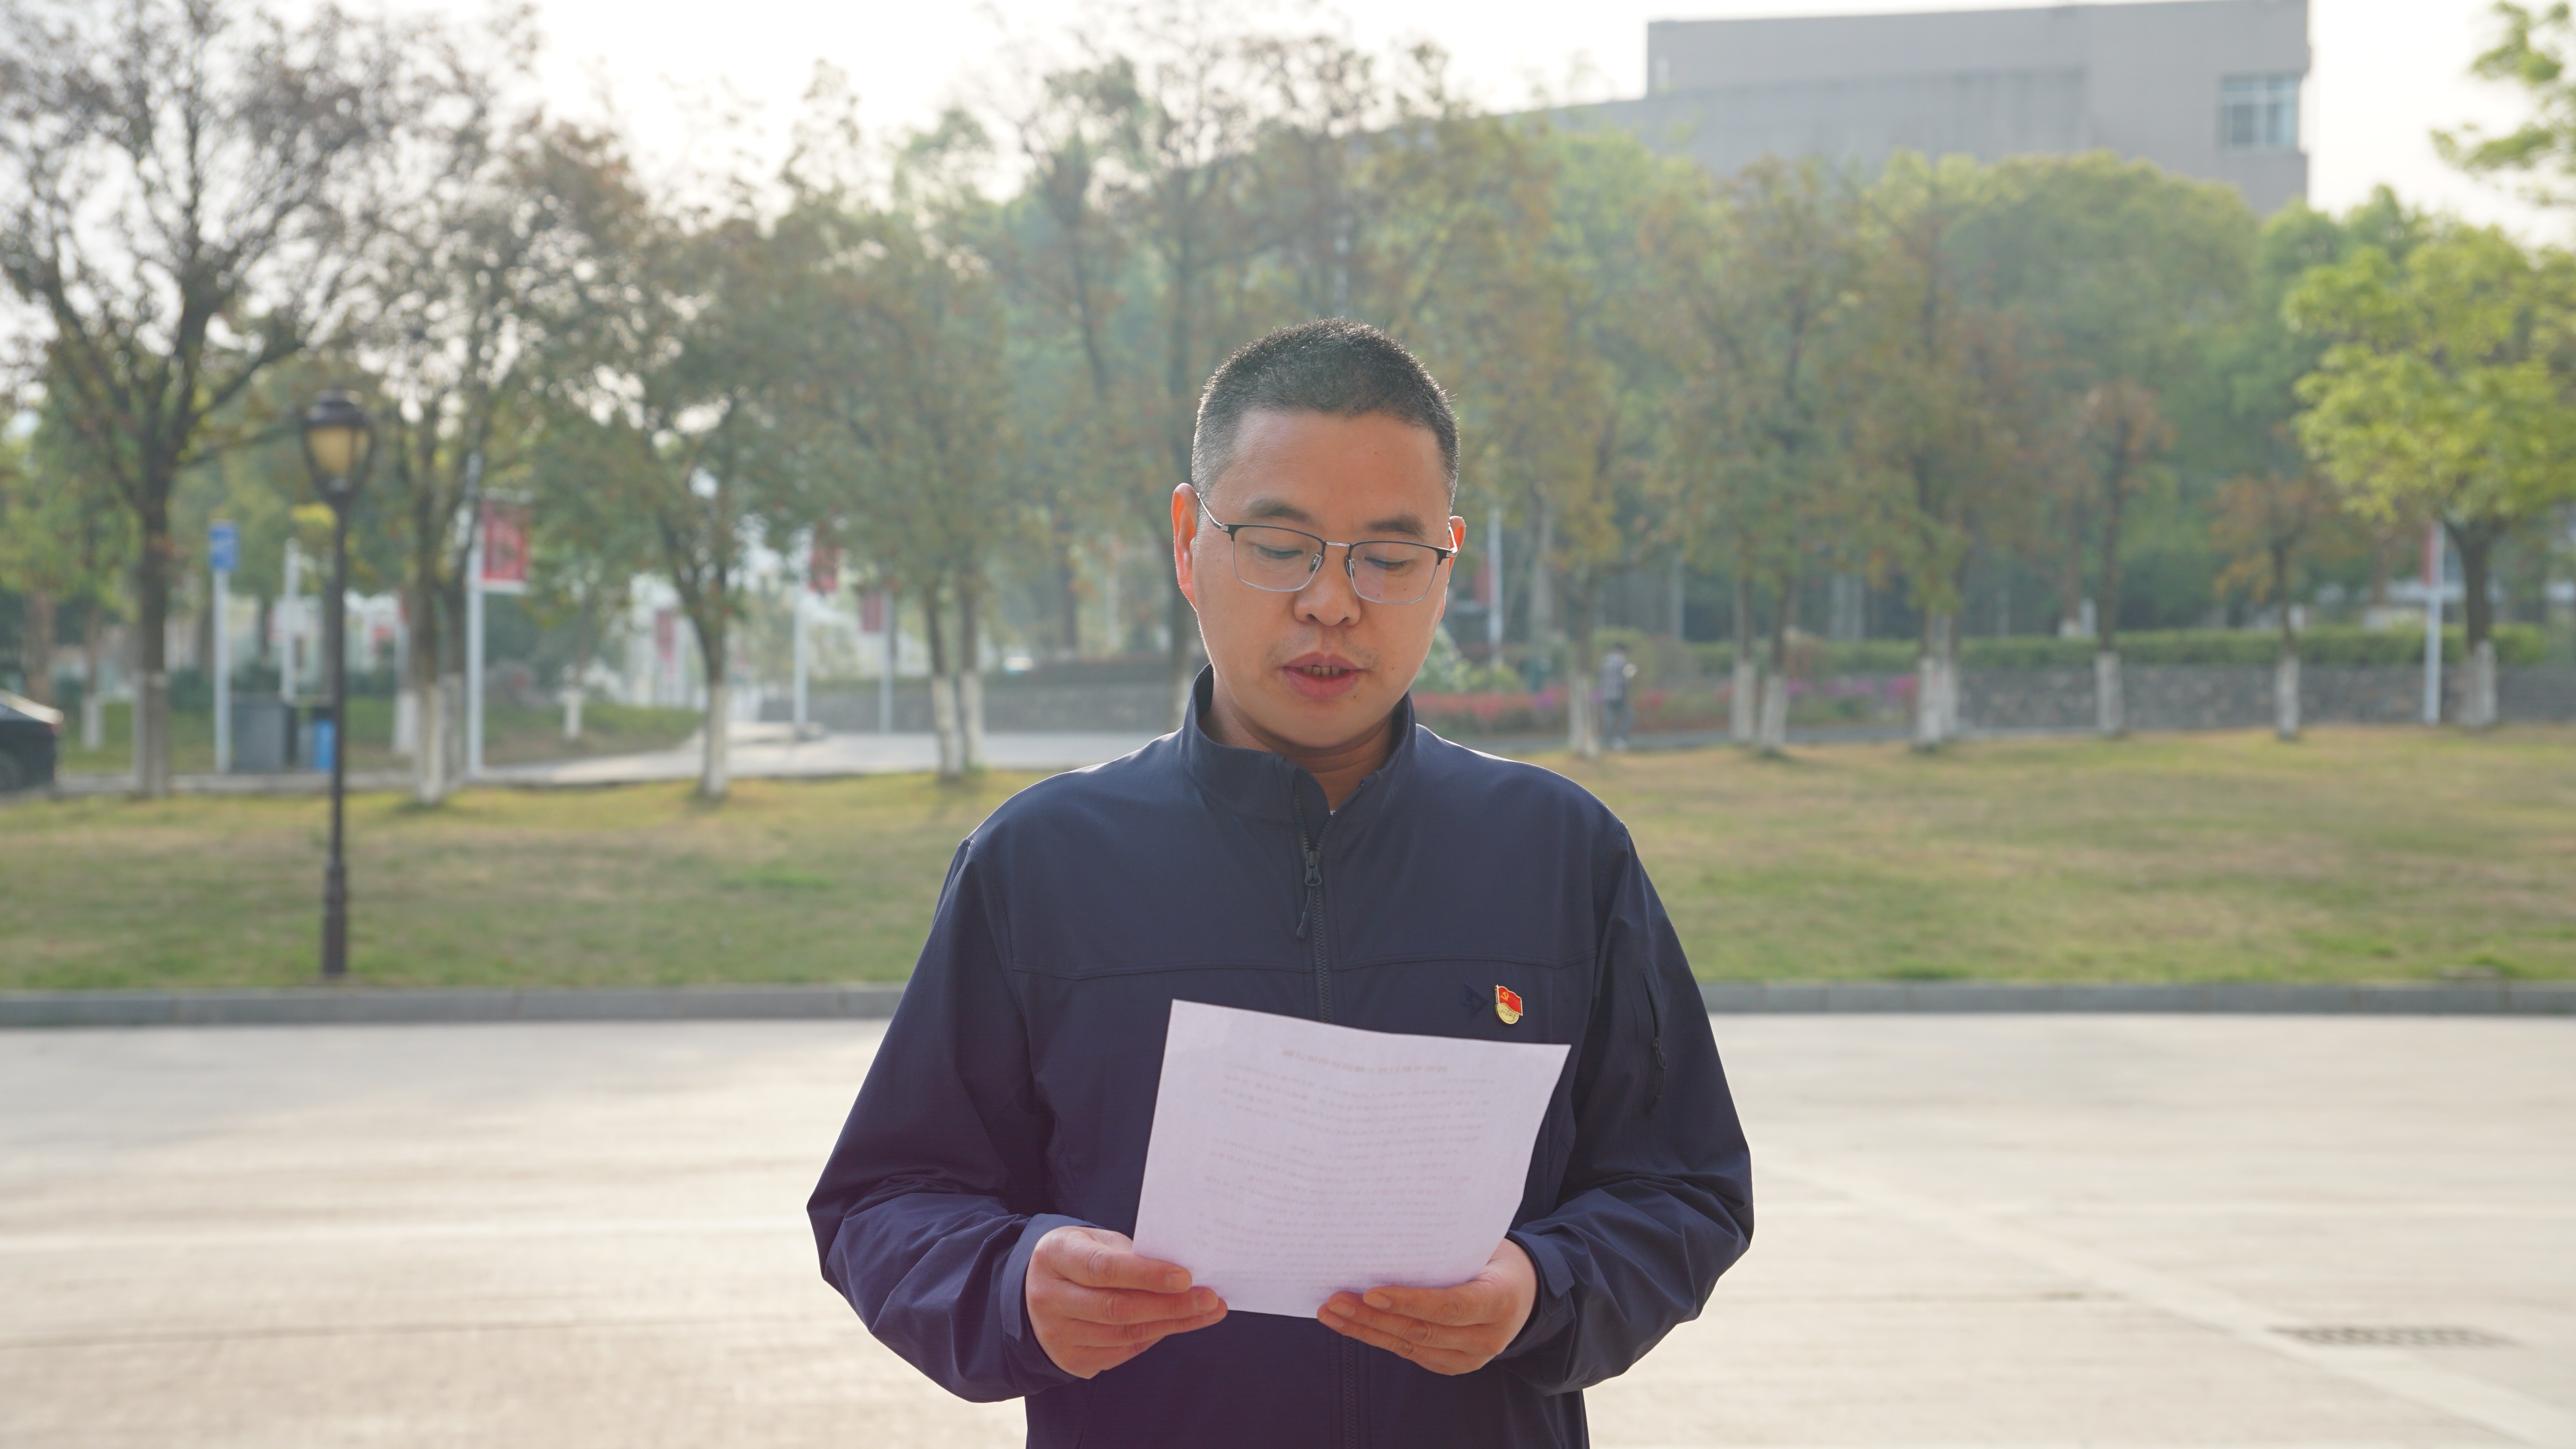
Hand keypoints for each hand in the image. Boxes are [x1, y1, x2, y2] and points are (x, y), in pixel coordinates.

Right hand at [1024, 1224, 1227, 1377]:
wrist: (1036, 1289)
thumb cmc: (1079, 1257)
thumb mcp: (1096, 1241)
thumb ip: (1131, 1254)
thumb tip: (1182, 1274)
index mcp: (1054, 1256)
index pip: (1103, 1269)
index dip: (1146, 1275)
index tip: (1186, 1277)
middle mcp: (1048, 1298)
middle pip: (1116, 1307)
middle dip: (1170, 1305)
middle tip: (1210, 1298)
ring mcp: (1056, 1334)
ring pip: (1122, 1335)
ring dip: (1171, 1324)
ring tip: (1207, 1312)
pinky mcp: (1069, 1359)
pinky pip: (1120, 1352)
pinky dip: (1153, 1337)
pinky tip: (1176, 1324)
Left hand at [1317, 1238, 1535, 1374]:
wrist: (1525, 1292)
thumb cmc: (1495, 1258)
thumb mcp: (1484, 1245)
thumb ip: (1448, 1249)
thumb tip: (1391, 1234)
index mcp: (1501, 1300)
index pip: (1451, 1305)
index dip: (1410, 1302)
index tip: (1371, 1293)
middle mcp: (1489, 1336)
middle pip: (1423, 1330)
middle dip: (1374, 1318)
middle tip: (1336, 1300)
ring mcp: (1472, 1357)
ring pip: (1411, 1346)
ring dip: (1367, 1331)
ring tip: (1332, 1313)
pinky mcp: (1454, 1365)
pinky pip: (1410, 1353)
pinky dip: (1379, 1338)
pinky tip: (1352, 1324)